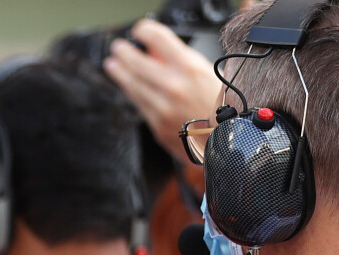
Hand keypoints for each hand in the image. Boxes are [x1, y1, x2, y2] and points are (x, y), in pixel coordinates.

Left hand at [103, 18, 224, 183]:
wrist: (225, 139)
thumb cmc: (221, 104)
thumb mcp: (208, 72)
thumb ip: (182, 59)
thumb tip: (157, 49)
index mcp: (190, 68)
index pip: (159, 39)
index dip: (145, 31)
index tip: (139, 30)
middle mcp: (174, 87)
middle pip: (138, 63)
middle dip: (125, 52)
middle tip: (118, 47)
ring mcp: (163, 108)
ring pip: (133, 85)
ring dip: (120, 72)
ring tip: (113, 64)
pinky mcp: (157, 125)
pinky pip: (138, 104)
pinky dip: (130, 91)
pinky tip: (125, 85)